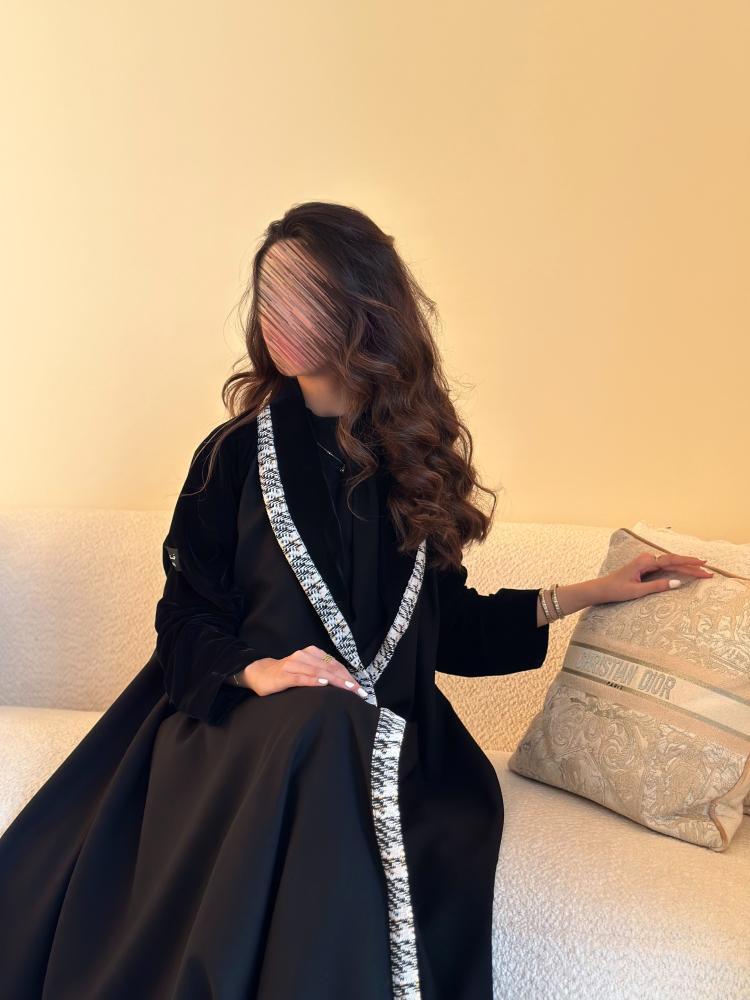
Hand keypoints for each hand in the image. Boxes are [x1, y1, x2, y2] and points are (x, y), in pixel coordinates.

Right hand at [243, 645, 368, 698]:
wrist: (260, 673)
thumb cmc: (287, 674)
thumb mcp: (306, 669)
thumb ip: (322, 672)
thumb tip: (345, 685)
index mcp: (312, 653)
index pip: (335, 665)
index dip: (348, 676)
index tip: (360, 689)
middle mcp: (304, 655)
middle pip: (330, 668)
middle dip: (346, 681)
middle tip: (358, 692)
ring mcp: (294, 664)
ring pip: (319, 672)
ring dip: (335, 681)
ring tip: (348, 689)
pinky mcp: (285, 675)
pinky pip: (302, 677)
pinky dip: (314, 680)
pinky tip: (324, 683)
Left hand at [594, 551, 713, 604]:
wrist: (601, 588)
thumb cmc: (616, 590)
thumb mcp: (637, 591)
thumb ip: (657, 586)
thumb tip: (678, 582)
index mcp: (645, 561)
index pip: (672, 561)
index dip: (689, 563)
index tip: (703, 565)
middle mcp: (647, 559)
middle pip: (674, 561)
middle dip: (691, 566)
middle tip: (708, 572)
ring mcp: (646, 562)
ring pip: (670, 563)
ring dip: (686, 567)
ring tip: (702, 571)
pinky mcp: (645, 567)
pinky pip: (665, 566)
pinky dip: (677, 568)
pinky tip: (686, 571)